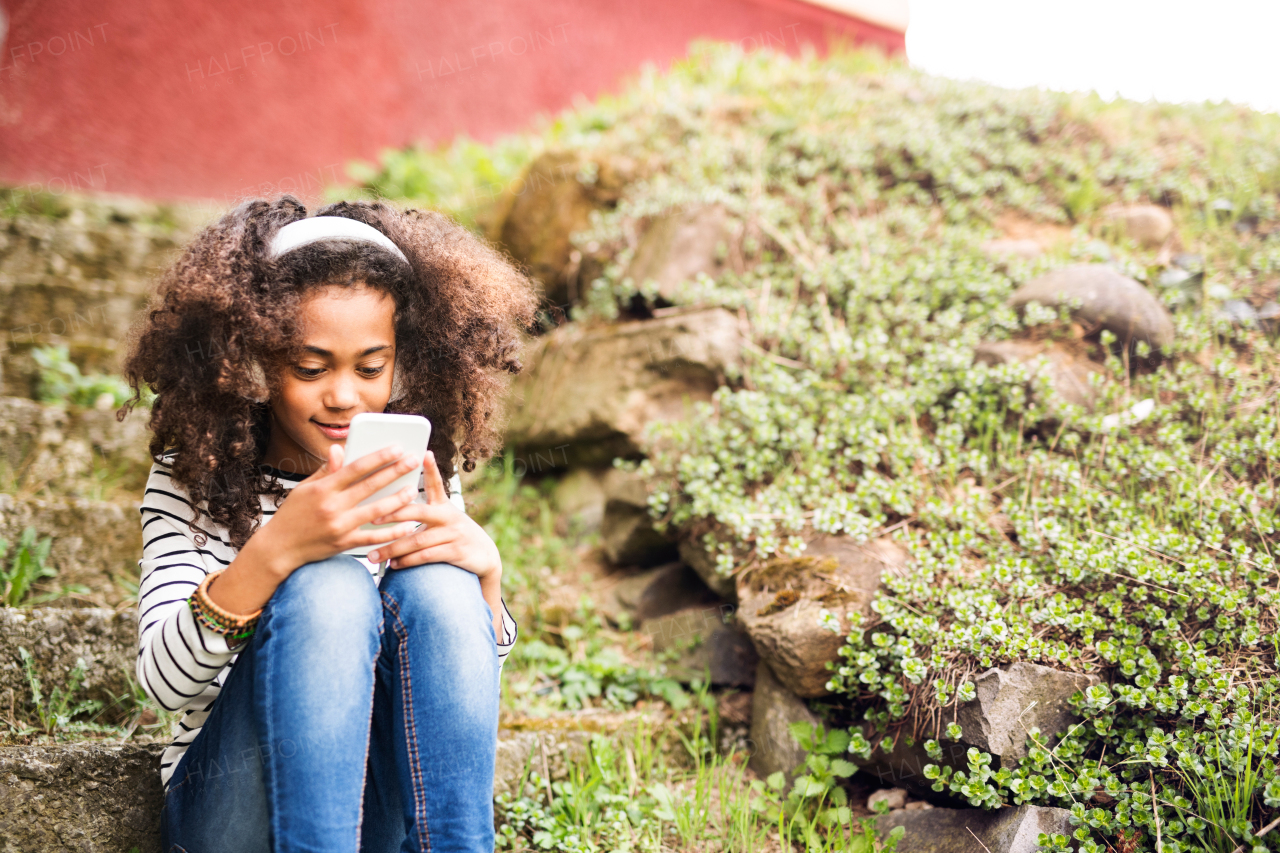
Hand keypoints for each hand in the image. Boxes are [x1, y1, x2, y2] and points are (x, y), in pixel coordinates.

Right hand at [258, 444, 423, 576]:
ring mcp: (339, 526)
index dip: (378, 457)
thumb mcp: (305, 488)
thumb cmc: (292, 514)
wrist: (279, 548)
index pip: (356, 468)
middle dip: (395, 471)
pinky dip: (391, 532)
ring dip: (397, 500)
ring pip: (375, 511)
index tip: (397, 447)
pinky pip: (373, 537)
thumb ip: (326, 470)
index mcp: (322, 488)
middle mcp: (332, 506)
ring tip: (413, 489)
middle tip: (414, 460)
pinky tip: (406, 525)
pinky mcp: (344, 543)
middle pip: (370, 486)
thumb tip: (339, 448)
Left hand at [366, 451, 501, 581]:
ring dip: (392, 548)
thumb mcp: (445, 519)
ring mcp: (454, 534)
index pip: (436, 484)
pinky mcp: (456, 552)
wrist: (485, 556)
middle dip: (394, 514)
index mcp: (444, 506)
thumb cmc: (455, 535)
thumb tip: (389, 511)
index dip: (431, 469)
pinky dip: (407, 561)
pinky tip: (394, 564)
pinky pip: (426, 556)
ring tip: (372, 555)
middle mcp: (449, 517)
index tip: (424, 453)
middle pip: (419, 512)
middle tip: (372, 519)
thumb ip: (424, 514)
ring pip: (417, 540)